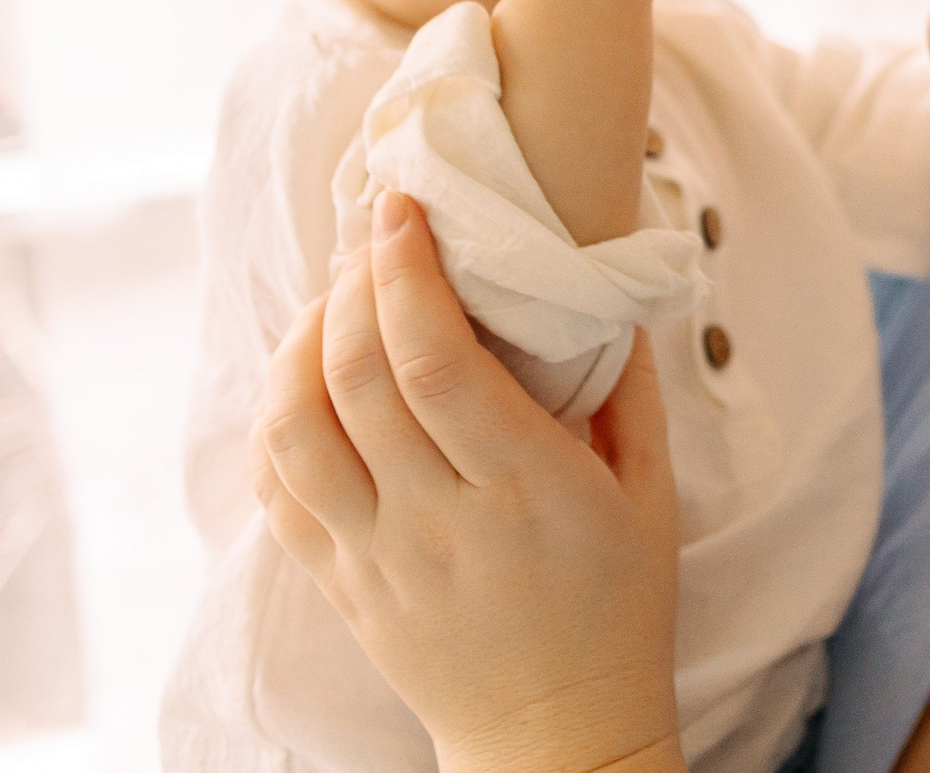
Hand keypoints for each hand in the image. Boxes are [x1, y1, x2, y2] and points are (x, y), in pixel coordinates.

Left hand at [253, 192, 684, 772]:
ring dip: (298, 347)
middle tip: (372, 234)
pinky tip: (305, 378)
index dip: (406, 273)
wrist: (558, 737)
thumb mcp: (653, 495)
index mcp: (526, 490)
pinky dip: (276, 421)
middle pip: (356, 380)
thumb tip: (598, 291)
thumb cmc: (619, 607)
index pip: (436, 362)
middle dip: (351, 284)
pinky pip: (277, 493)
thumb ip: (627, 389)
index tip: (403, 209)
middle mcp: (438, 522)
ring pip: (295, 433)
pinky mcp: (340, 587)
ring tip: (332, 303)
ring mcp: (378, 560)